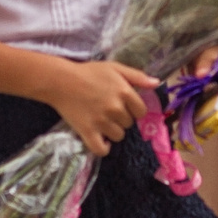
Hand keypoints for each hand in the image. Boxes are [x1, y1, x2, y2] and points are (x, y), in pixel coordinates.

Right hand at [41, 58, 156, 155]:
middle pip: (129, 124)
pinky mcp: (87, 132)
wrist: (60, 81)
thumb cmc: (88, 72)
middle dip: (121, 118)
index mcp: (124, 92)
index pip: (141, 111)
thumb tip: (157, 83)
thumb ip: (137, 76)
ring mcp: (101, 122)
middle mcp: (115, 108)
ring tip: (102, 121)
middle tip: (108, 110)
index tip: (124, 106)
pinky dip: (103, 147)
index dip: (134, 110)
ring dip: (112, 131)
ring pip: (118, 136)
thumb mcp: (114, 67)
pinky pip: (101, 149)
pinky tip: (100, 140)